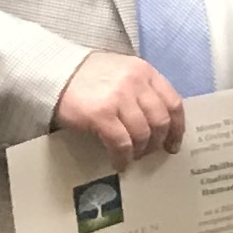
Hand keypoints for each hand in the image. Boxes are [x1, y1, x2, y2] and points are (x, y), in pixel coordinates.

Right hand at [57, 51, 185, 164]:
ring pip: (143, 134)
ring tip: (131, 156)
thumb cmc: (88, 75)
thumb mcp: (122, 72)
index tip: (173, 142)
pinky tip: (118, 162)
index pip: (173, 103)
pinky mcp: (101, 114)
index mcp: (145, 71)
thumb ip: (141, 89)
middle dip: (157, 142)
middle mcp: (136, 82)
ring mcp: (119, 98)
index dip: (177, 128)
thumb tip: (158, 121)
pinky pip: (121, 143)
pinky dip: (122, 157)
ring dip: (139, 150)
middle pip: (161, 121)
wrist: (54, 72)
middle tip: (148, 152)